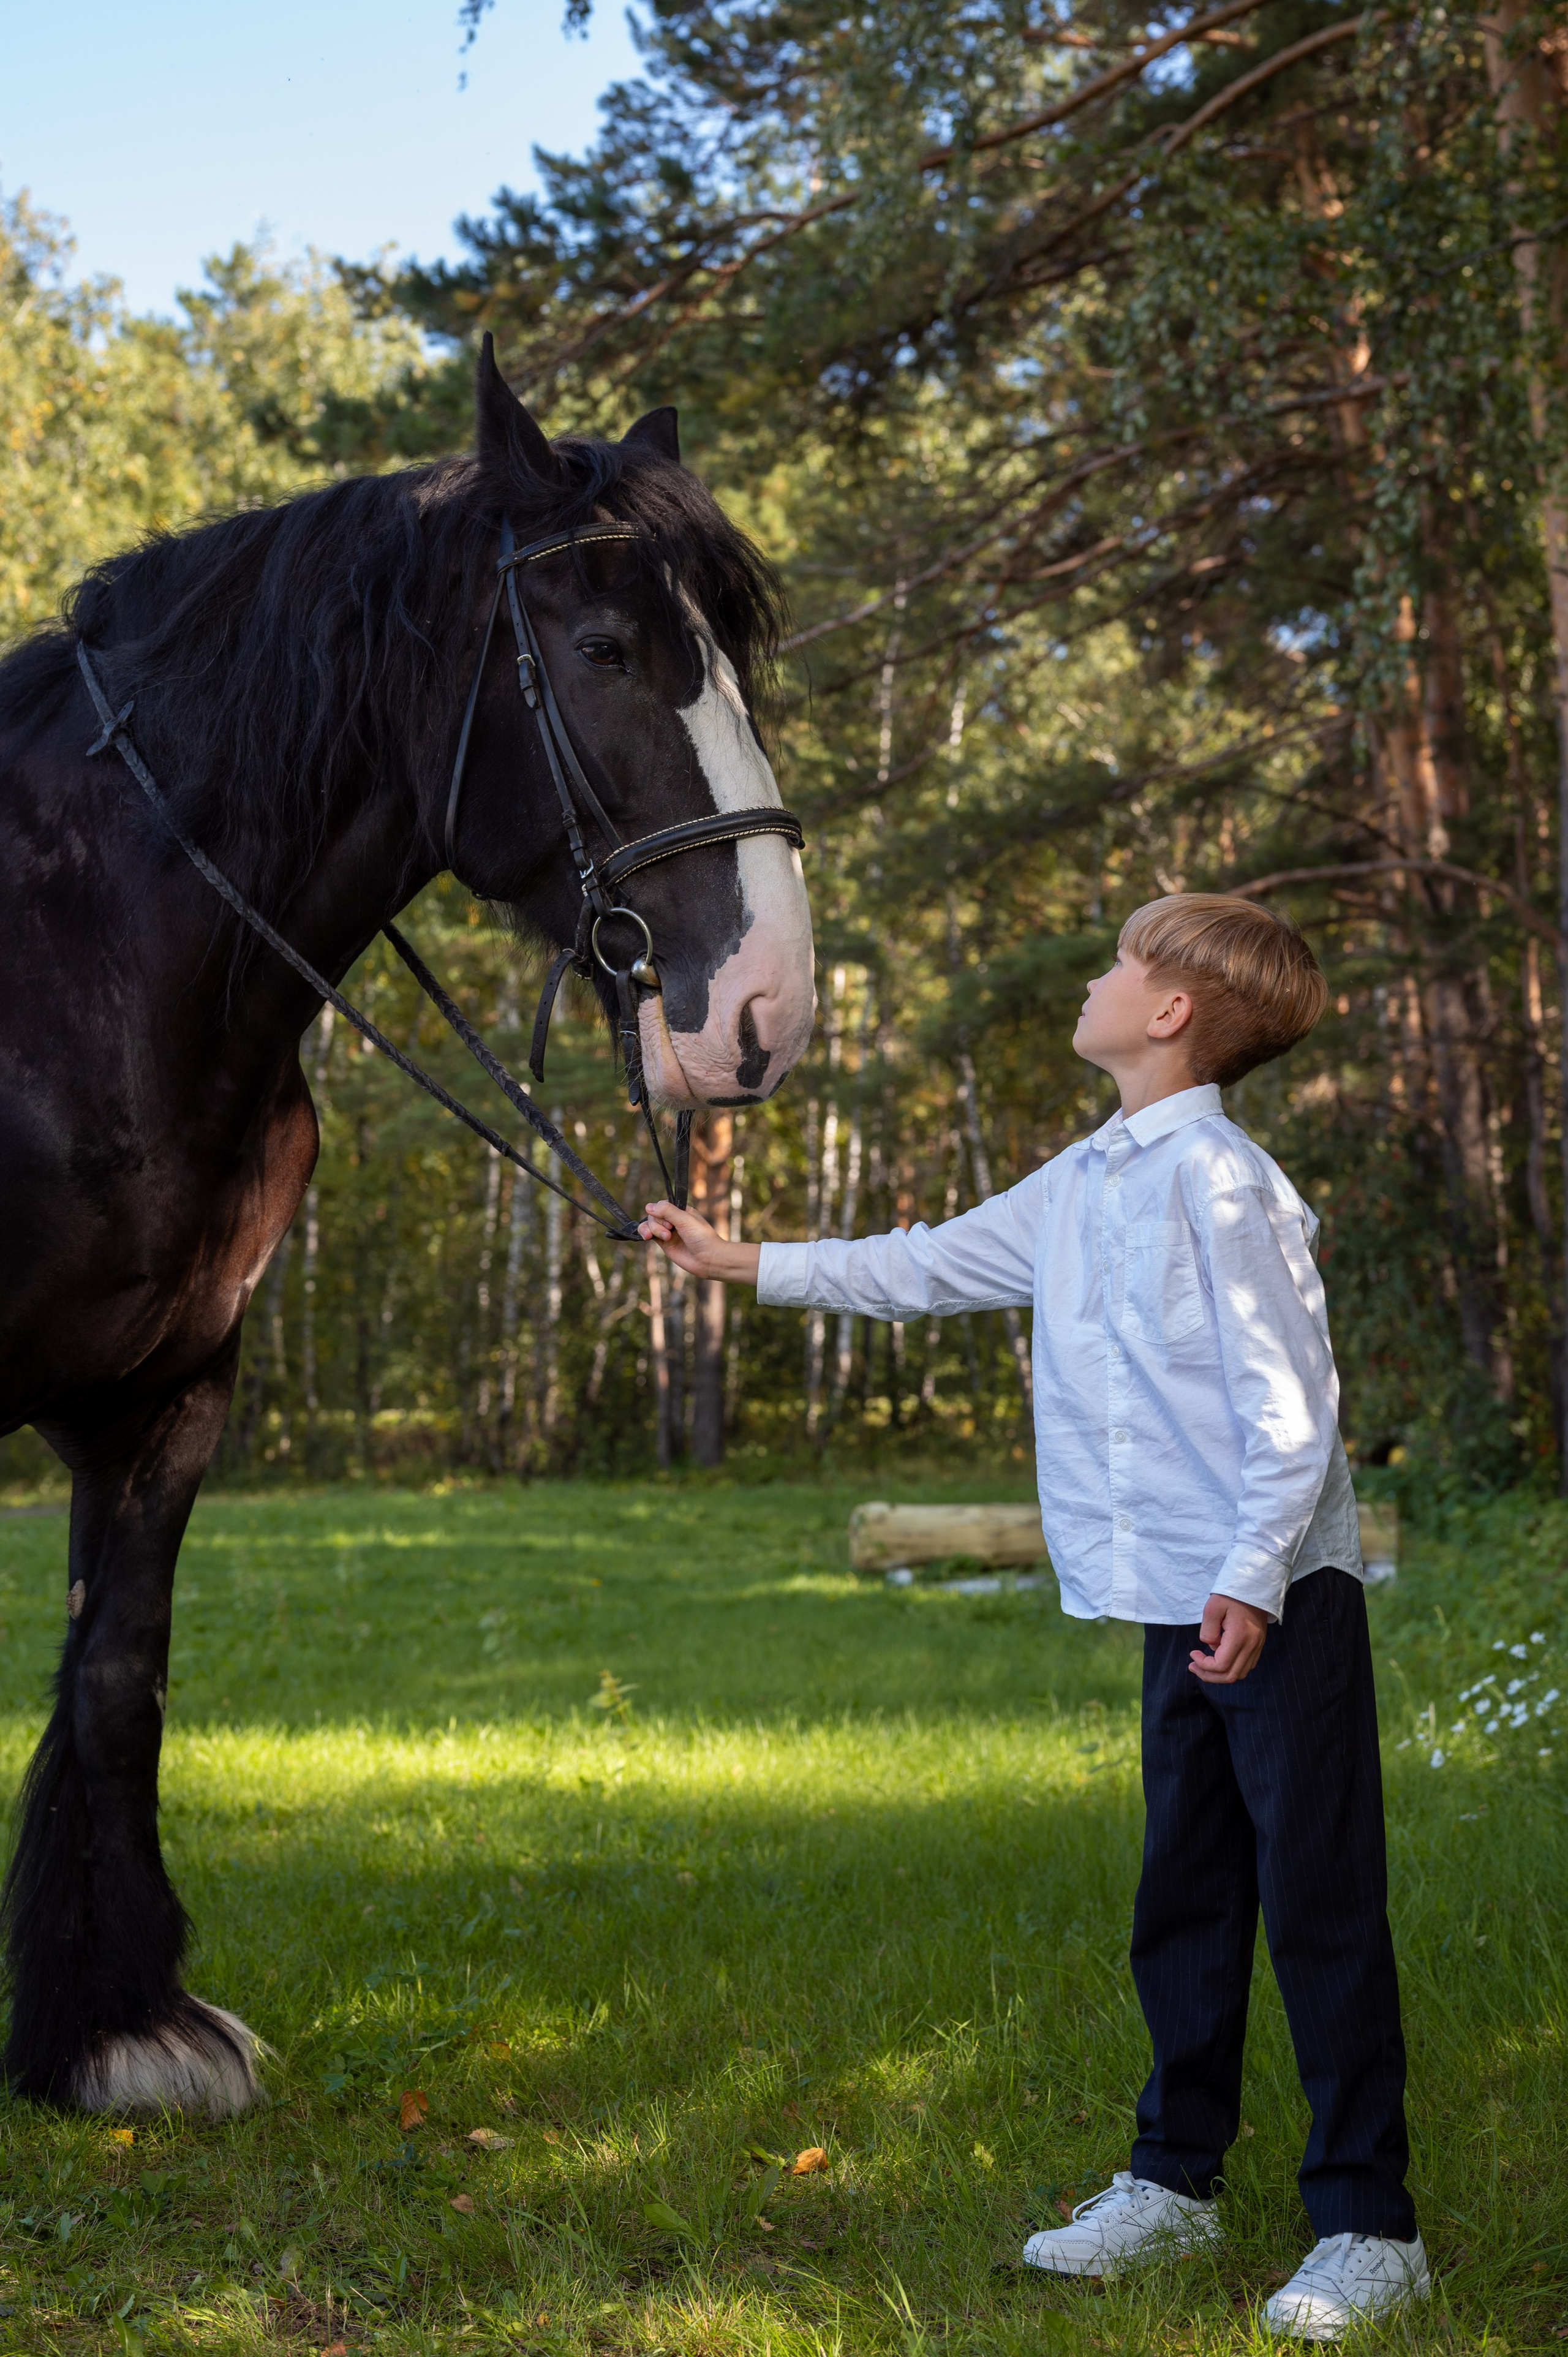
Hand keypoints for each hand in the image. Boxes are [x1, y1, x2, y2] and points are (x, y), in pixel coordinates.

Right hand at [637, 1200, 761, 1284]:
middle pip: (654, 1215)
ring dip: (652, 1229)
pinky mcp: (665, 1243)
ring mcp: (668, 1231)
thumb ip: (667, 1211)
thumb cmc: (701, 1237)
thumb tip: (648, 1207)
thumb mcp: (685, 1219)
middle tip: (670, 1231)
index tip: (670, 1222)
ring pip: (650, 1224)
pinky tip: (647, 1237)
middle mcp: (674, 1220)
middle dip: (658, 1223)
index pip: (662, 1205)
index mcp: (681, 1211)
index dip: (660, 1211)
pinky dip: (645, 1234)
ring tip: (665, 1237)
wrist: (708, 1259)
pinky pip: (650, 1235)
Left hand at [1188, 1592, 1269, 1683]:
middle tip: (1194, 1667)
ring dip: (1221, 1674)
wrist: (1254, 1585)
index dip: (1204, 1665)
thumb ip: (1208, 1631)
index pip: (1221, 1665)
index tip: (1192, 1654)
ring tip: (1205, 1666)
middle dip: (1209, 1675)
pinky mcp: (1259, 1644)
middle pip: (1231, 1676)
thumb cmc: (1231, 1595)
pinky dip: (1232, 1668)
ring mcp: (1258, 1646)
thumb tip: (1211, 1647)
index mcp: (1240, 1637)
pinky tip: (1220, 1658)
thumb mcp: (1212, 1608)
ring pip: (1240, 1674)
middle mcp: (1252, 1645)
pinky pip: (1247, 1666)